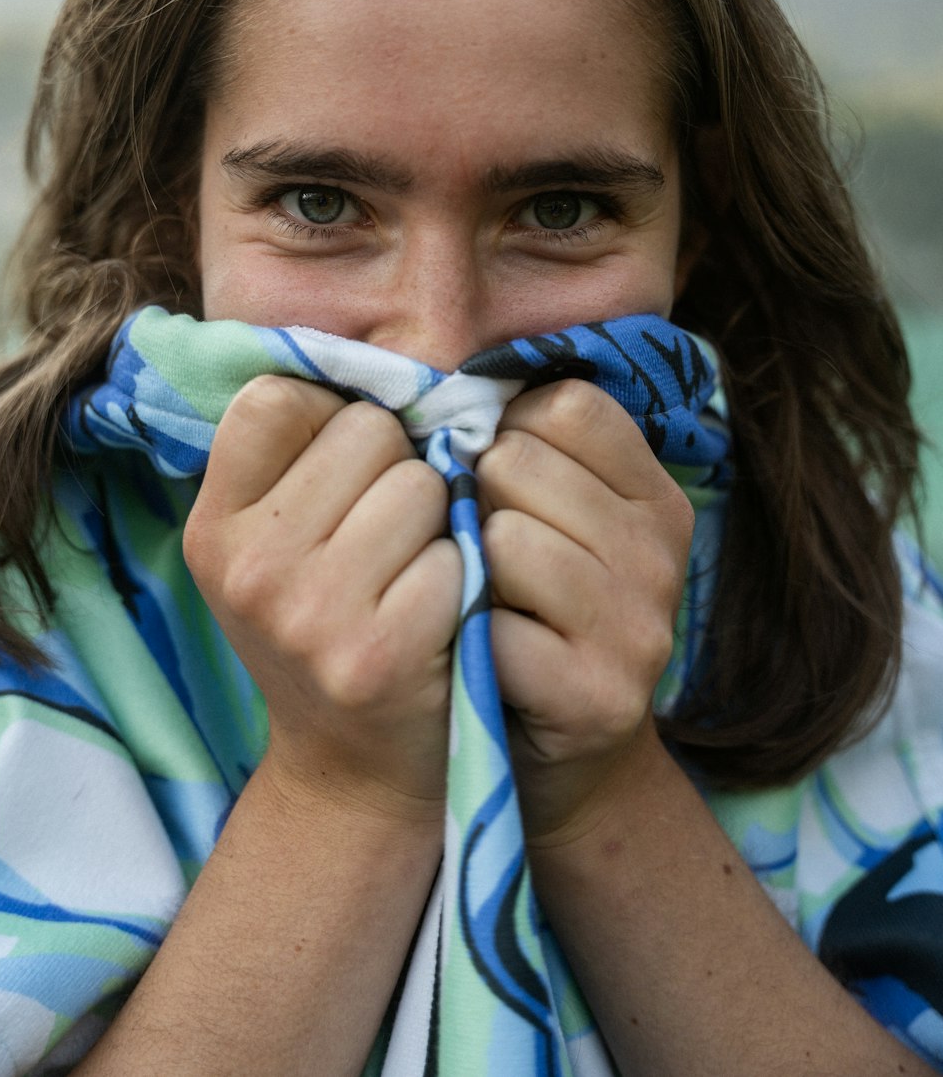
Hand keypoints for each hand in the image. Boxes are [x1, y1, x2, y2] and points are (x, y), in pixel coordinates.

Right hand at [183, 376, 461, 820]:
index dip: (332, 422)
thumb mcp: (276, 546)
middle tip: (388, 539)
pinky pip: (456, 553)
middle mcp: (246, 566)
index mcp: (213, 525)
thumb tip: (368, 357)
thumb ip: (298, 456)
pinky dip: (463, 577)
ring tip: (414, 574)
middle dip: (398, 469)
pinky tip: (439, 617)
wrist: (354, 771)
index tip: (345, 475)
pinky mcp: (378, 653)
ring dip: (439, 521)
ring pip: (421, 483)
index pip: (278, 397)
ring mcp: (307, 613)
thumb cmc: (329, 627)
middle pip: (368, 430)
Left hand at [475, 379, 693, 842]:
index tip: (497, 480)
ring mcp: (639, 629)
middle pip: (521, 462)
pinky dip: (467, 642)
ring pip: (506, 540)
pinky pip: (492, 629)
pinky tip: (483, 660)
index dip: (508, 429)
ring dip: (469, 573)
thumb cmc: (531, 613)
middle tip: (485, 557)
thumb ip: (530, 445)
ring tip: (484, 605)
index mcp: (656, 496)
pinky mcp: (601, 698)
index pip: (567, 404)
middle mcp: (662, 554)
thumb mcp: (556, 520)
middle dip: (477, 501)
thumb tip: (464, 367)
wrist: (557, 760)